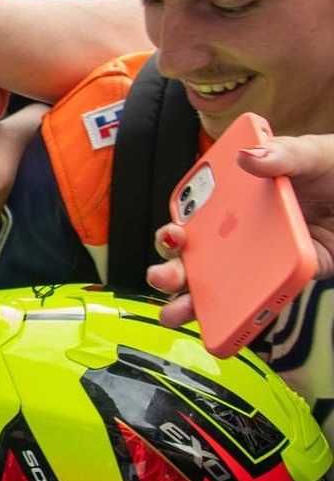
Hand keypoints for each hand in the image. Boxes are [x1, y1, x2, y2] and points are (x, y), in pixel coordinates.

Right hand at [147, 135, 333, 327]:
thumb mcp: (316, 154)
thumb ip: (285, 155)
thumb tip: (249, 156)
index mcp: (239, 195)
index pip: (198, 214)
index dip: (178, 227)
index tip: (175, 234)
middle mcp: (243, 229)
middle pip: (199, 253)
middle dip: (173, 268)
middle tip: (162, 277)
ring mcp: (263, 257)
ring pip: (220, 282)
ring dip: (192, 300)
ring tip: (175, 312)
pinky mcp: (292, 278)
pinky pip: (263, 299)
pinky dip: (241, 316)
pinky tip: (223, 325)